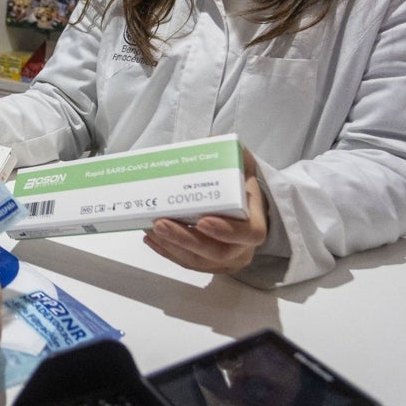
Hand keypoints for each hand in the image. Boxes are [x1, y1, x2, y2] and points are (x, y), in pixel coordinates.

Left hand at [143, 145, 268, 274]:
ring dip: (171, 246)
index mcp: (255, 221)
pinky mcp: (208, 264)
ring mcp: (226, 260)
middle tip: (160, 223)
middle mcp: (243, 246)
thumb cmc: (238, 183)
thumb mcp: (240, 162)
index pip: (249, 233)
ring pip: (197, 261)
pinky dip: (168, 252)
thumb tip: (209, 141)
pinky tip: (151, 238)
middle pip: (216, 252)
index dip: (227, 231)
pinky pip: (187, 263)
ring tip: (150, 229)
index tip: (202, 221)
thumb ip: (229, 151)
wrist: (240, 202)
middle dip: (185, 239)